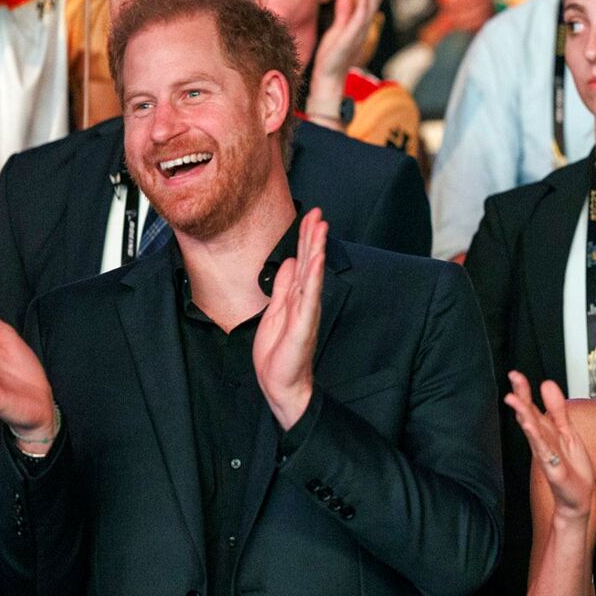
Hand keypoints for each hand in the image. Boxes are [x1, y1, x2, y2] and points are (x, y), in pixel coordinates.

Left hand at [253, 208, 327, 429]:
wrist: (279, 383)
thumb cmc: (278, 352)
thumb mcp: (274, 311)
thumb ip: (283, 287)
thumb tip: (289, 262)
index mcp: (297, 297)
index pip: (303, 262)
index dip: (305, 239)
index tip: (309, 217)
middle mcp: (305, 300)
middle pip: (310, 262)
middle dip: (313, 236)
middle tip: (318, 212)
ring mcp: (307, 310)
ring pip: (313, 273)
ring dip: (317, 249)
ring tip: (321, 226)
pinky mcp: (304, 322)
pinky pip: (310, 294)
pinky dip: (315, 275)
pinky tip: (318, 258)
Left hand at [305, 0, 381, 125]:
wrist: (328, 77)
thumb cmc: (333, 55)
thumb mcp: (337, 29)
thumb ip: (343, 13)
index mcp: (360, 26)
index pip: (369, 3)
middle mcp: (363, 29)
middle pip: (373, 3)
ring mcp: (358, 34)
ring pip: (369, 9)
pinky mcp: (350, 39)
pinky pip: (360, 20)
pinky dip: (363, 6)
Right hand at [505, 371, 595, 521]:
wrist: (577, 499)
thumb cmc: (571, 468)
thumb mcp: (567, 431)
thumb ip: (558, 409)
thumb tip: (547, 385)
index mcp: (546, 431)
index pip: (532, 407)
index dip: (524, 390)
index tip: (515, 375)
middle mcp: (543, 442)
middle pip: (529, 416)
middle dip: (521, 397)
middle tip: (513, 379)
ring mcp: (546, 456)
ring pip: (533, 433)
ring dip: (524, 417)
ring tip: (515, 401)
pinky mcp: (554, 470)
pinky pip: (545, 453)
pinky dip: (538, 441)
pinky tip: (532, 429)